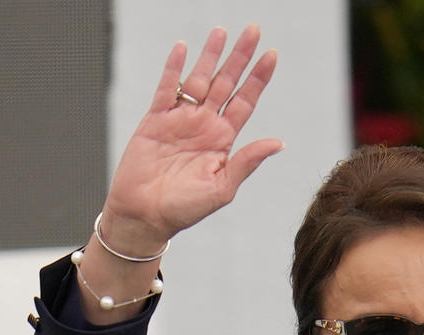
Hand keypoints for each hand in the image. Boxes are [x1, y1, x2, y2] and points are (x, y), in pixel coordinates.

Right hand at [101, 25, 282, 250]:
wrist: (145, 215)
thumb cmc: (185, 209)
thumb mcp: (223, 188)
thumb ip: (247, 161)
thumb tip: (278, 143)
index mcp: (223, 141)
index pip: (246, 101)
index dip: (259, 78)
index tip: (273, 55)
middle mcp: (205, 125)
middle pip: (226, 83)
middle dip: (240, 57)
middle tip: (254, 30)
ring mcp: (180, 120)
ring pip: (199, 80)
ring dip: (210, 55)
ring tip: (222, 31)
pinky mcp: (155, 120)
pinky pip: (166, 89)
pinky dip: (174, 69)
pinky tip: (184, 49)